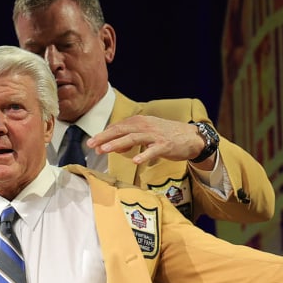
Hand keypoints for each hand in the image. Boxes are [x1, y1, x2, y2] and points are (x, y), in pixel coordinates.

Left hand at [90, 115, 206, 165]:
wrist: (190, 137)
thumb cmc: (166, 136)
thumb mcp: (146, 133)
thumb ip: (130, 139)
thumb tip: (113, 147)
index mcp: (140, 122)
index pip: (118, 127)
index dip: (104, 135)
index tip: (92, 143)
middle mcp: (146, 126)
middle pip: (122, 130)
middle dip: (105, 137)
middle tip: (91, 144)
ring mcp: (155, 135)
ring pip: (133, 138)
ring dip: (118, 144)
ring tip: (105, 150)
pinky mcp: (165, 145)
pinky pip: (152, 151)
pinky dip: (143, 155)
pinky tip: (135, 161)